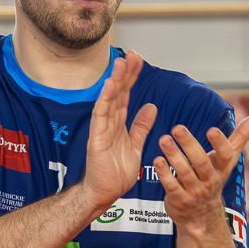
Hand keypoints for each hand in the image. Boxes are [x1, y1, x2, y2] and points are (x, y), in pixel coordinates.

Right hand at [80, 54, 157, 208]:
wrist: (105, 193)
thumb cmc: (116, 172)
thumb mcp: (135, 146)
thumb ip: (141, 127)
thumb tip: (151, 107)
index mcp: (119, 123)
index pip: (126, 95)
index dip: (132, 77)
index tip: (139, 60)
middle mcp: (109, 122)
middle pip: (118, 93)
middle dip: (125, 73)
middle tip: (133, 54)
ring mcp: (101, 130)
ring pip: (109, 100)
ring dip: (115, 81)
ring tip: (121, 63)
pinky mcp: (97, 140)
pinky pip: (100, 117)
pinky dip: (104, 101)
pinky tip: (108, 87)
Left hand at [153, 113, 248, 233]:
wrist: (202, 216)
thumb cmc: (213, 177)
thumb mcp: (228, 159)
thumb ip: (241, 137)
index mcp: (222, 168)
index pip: (225, 156)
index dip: (220, 143)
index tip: (212, 130)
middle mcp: (210, 180)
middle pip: (201, 163)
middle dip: (189, 145)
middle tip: (177, 128)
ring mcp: (195, 192)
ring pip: (185, 173)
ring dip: (174, 156)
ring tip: (164, 139)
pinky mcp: (179, 200)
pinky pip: (171, 186)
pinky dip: (164, 174)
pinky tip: (157, 160)